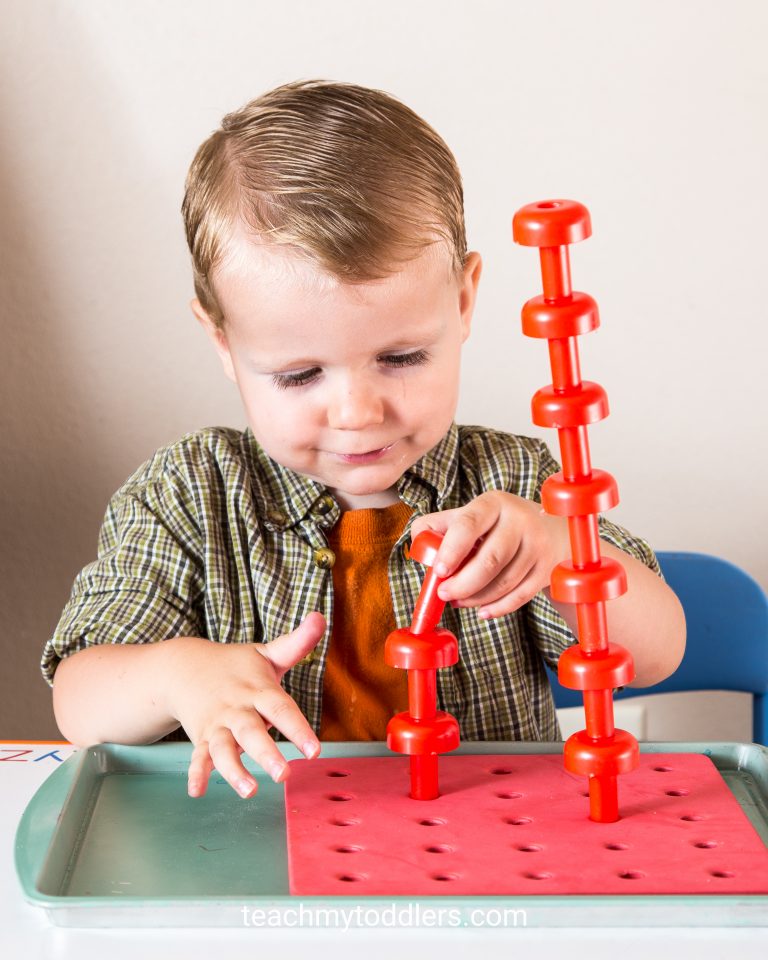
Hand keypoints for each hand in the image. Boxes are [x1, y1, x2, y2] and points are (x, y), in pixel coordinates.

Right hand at [162, 613, 325, 798]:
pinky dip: (197, 773)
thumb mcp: (267, 653)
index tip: (314, 751)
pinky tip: (198, 791)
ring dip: (234, 770)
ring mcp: (217, 725)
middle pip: (252, 732)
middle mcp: (238, 710)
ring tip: (249, 790)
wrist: (184, 667)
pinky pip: (198, 757)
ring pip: (224, 749)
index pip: (281, 709)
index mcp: (259, 691)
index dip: (298, 729)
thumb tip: (320, 616)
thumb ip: (296, 643)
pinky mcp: (200, 737)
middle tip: (284, 774)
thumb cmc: (236, 665)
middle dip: (266, 754)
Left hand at [410, 492, 569, 618]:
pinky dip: (498, 608)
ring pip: (504, 582)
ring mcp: (537, 545)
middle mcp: (519, 520)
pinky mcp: (546, 568)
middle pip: (490, 559)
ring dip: (476, 598)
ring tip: (459, 600)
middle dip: (462, 583)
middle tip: (444, 594)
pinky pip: (520, 596)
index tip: (438, 571)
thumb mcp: (471, 515)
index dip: (452, 550)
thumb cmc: (498, 525)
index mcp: (493, 504)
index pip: (469, 524)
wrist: (552, 531)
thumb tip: (419, 546)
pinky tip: (482, 611)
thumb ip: (439, 527)